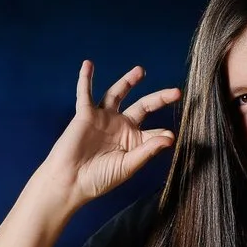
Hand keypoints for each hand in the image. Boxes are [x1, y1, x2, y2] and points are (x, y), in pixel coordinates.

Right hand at [39, 61, 179, 206]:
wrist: (71, 181)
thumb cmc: (99, 179)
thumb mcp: (128, 166)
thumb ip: (148, 150)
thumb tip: (170, 138)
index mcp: (134, 141)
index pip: (154, 132)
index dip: (164, 134)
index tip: (170, 136)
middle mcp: (121, 127)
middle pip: (143, 106)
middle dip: (159, 98)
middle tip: (175, 93)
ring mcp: (104, 118)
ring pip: (117, 94)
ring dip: (128, 81)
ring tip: (140, 71)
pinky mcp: (85, 115)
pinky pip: (85, 94)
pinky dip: (86, 79)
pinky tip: (88, 65)